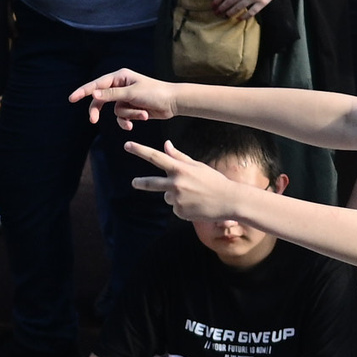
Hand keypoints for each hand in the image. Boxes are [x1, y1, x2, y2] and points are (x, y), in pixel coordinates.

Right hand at [70, 67, 180, 127]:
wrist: (173, 103)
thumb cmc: (155, 93)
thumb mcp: (132, 94)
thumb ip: (112, 95)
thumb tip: (94, 94)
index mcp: (120, 77)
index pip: (97, 85)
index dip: (83, 91)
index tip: (71, 98)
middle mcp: (121, 86)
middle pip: (101, 99)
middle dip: (100, 110)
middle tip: (92, 120)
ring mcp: (125, 98)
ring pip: (116, 111)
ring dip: (129, 115)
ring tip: (142, 114)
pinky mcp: (131, 108)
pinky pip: (123, 117)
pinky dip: (130, 120)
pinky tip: (139, 120)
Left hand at [126, 137, 253, 220]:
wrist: (229, 201)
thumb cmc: (214, 180)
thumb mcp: (197, 166)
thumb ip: (179, 157)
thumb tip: (166, 145)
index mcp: (180, 169)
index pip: (155, 157)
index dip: (140, 150)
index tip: (127, 145)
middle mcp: (176, 184)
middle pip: (151, 183)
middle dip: (141, 182)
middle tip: (134, 182)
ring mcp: (177, 199)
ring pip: (167, 196)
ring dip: (175, 195)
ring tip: (194, 195)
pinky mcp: (180, 212)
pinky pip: (176, 208)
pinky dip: (183, 206)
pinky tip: (196, 205)